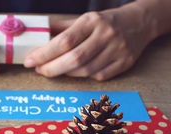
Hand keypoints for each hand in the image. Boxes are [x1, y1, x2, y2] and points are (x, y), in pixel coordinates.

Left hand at [24, 6, 153, 80]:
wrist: (140, 23)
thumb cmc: (104, 22)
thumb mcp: (83, 19)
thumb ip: (60, 29)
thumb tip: (37, 37)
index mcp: (92, 21)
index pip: (64, 41)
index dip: (44, 53)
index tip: (30, 60)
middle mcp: (106, 34)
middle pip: (74, 59)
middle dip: (52, 68)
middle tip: (39, 70)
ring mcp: (118, 50)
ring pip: (85, 70)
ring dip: (65, 73)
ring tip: (54, 69)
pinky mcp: (124, 63)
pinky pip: (98, 76)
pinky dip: (83, 76)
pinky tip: (75, 71)